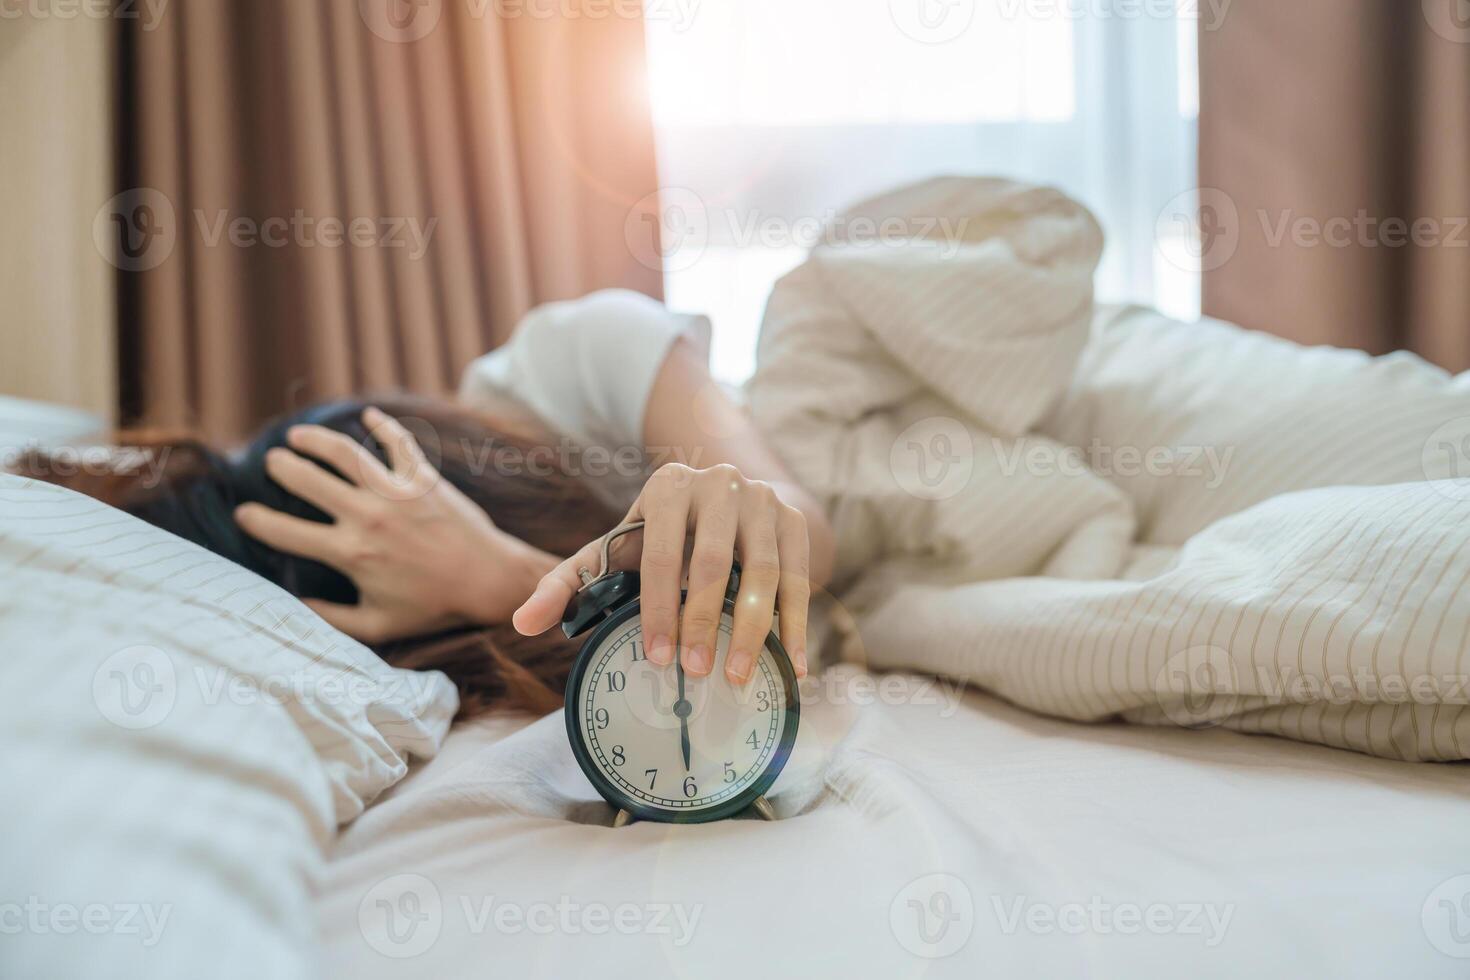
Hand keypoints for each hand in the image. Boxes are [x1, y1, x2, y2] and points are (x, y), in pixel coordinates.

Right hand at [235, 408, 552, 643]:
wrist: (489, 580)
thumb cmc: (434, 607)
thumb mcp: (377, 625)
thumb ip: (330, 618)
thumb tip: (291, 606)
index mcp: (351, 553)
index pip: (288, 532)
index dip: (257, 522)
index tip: (243, 514)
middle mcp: (368, 516)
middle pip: (309, 481)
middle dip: (283, 468)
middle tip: (272, 462)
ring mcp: (396, 492)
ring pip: (345, 452)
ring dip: (316, 439)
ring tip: (298, 435)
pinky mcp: (424, 478)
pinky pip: (398, 442)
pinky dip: (382, 424)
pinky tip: (367, 415)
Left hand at [513, 463, 810, 683]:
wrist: (732, 507)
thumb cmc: (663, 538)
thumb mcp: (617, 551)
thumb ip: (568, 584)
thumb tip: (521, 624)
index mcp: (670, 485)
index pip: (662, 554)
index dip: (658, 610)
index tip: (657, 658)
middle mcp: (720, 483)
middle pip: (711, 563)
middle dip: (703, 623)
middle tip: (697, 673)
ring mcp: (764, 500)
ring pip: (761, 573)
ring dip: (752, 629)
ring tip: (737, 676)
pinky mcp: (796, 521)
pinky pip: (799, 579)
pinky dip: (796, 625)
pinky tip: (791, 666)